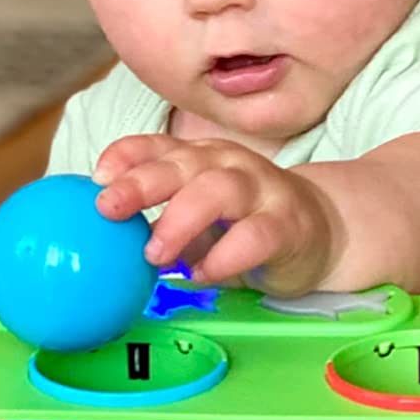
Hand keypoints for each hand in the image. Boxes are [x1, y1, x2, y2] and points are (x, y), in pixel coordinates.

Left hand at [93, 134, 338, 294]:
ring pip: (218, 191)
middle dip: (142, 182)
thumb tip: (100, 243)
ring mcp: (261, 191)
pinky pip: (255, 236)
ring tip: (154, 253)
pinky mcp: (287, 225)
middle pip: (183, 163)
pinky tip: (203, 274)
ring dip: (180, 219)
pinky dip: (226, 256)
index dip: (127, 156)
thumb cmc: (245, 224)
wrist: (322, 232)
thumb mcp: (197, 216)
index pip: (159, 145)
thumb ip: (158, 220)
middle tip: (108, 208)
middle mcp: (229, 165)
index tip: (97, 178)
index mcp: (200, 158)